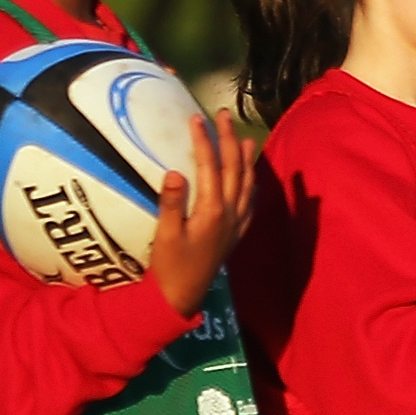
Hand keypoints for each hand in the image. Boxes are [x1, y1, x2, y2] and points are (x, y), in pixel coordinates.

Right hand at [145, 108, 256, 314]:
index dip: (204, 140)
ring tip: (246, 139)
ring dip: (246, 159)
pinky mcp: (236, 234)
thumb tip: (175, 172)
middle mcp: (230, 214)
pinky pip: (250, 203)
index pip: (210, 167)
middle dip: (229, 140)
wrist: (182, 298)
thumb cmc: (169, 267)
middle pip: (234, 169)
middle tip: (223, 116)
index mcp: (212, 211)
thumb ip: (171, 203)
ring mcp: (236, 224)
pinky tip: (250, 178)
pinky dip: (251, 185)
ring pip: (246, 184)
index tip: (196, 118)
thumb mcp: (165, 235)